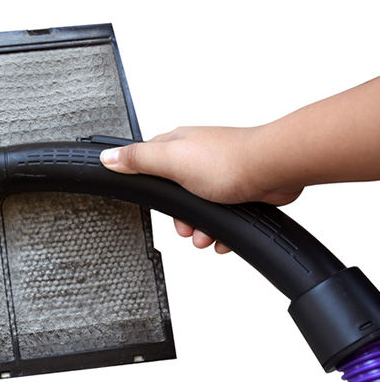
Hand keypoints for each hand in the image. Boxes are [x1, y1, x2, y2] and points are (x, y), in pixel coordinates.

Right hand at [99, 126, 302, 253]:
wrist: (274, 169)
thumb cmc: (228, 160)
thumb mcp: (170, 160)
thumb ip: (137, 160)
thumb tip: (107, 157)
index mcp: (177, 143)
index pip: (148, 163)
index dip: (149, 188)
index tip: (154, 205)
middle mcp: (197, 155)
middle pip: (174, 193)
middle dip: (179, 217)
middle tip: (184, 227)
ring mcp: (219, 172)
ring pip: (198, 207)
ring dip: (199, 227)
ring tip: (204, 237)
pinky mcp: (239, 188)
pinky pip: (222, 214)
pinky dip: (220, 230)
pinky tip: (221, 237)